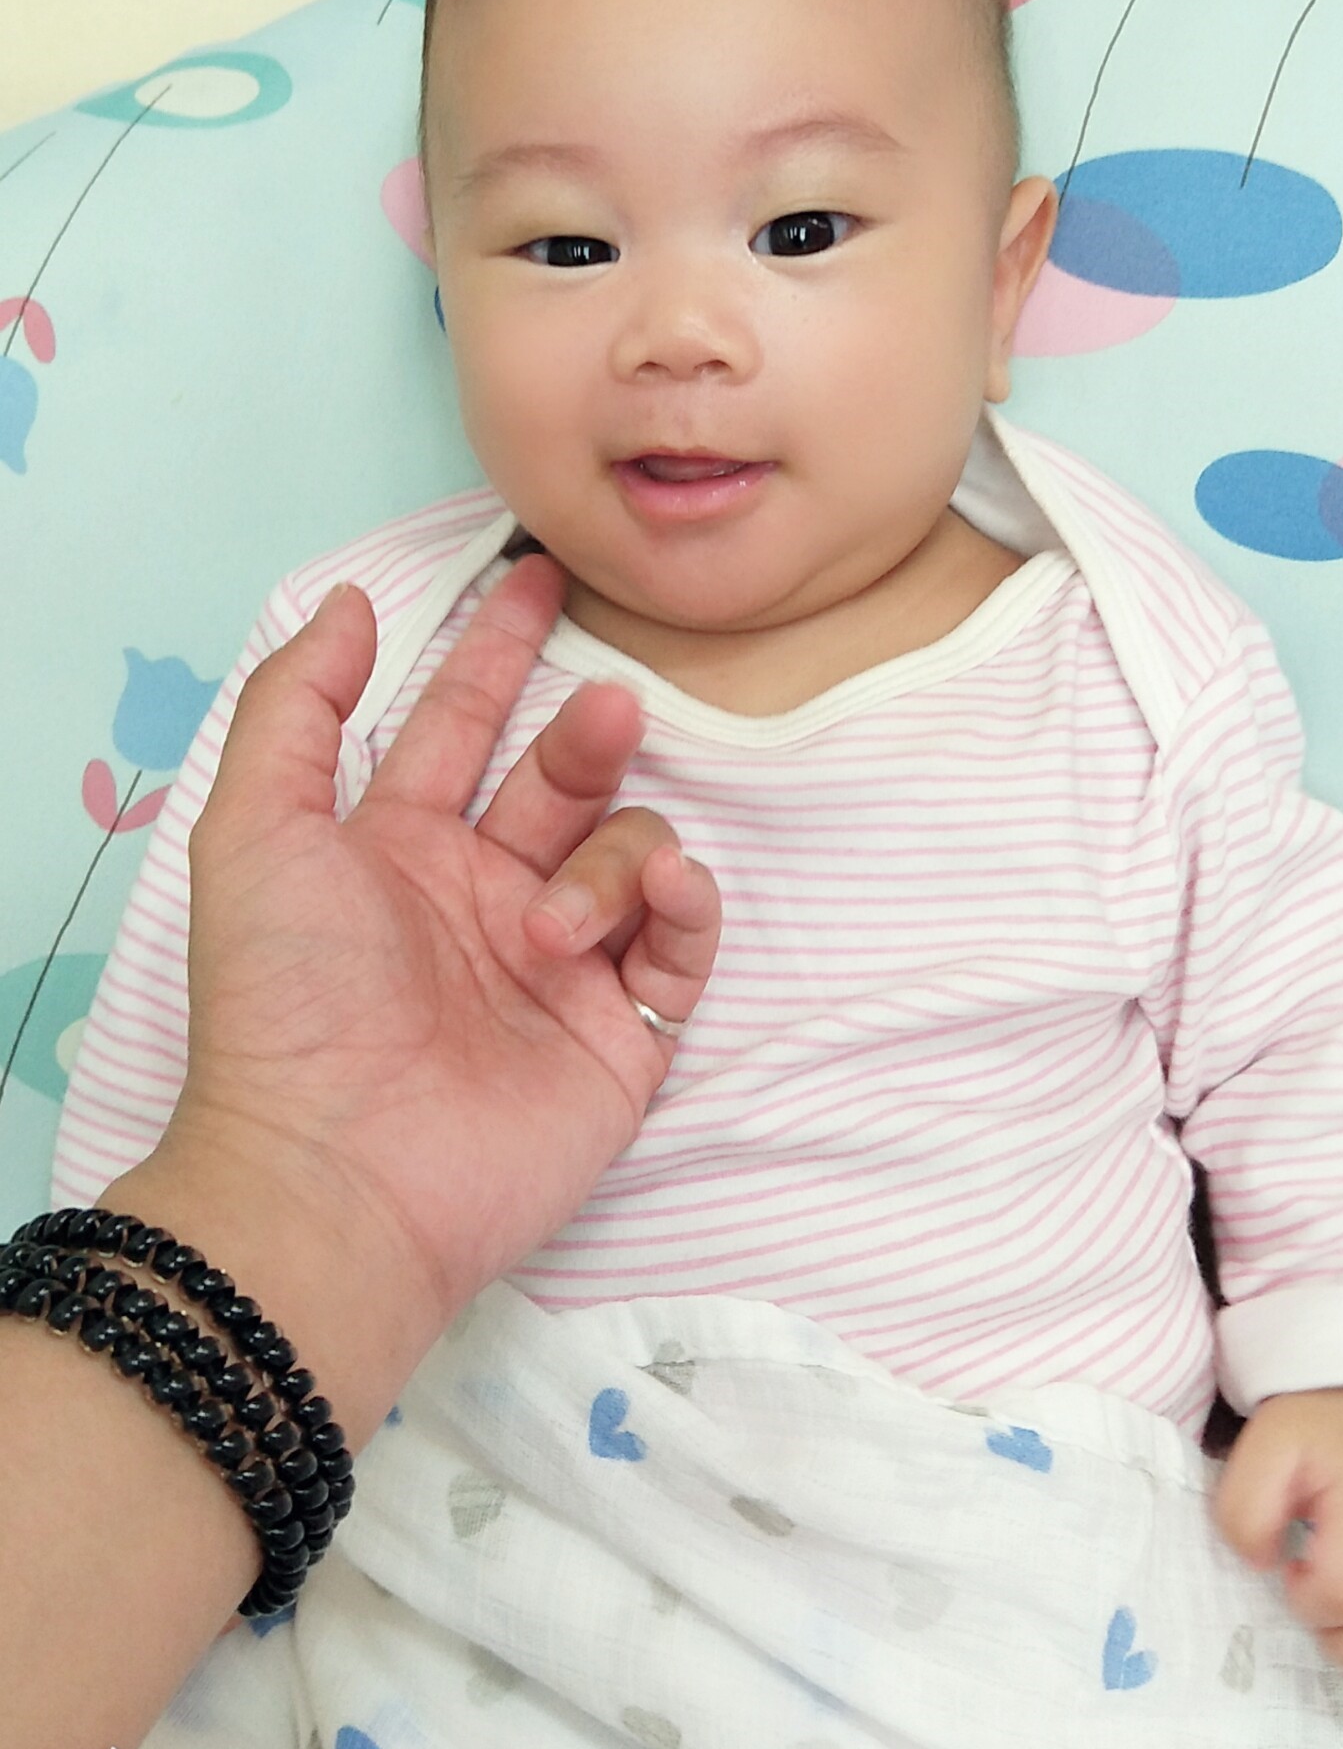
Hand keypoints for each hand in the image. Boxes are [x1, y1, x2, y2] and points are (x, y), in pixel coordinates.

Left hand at [168, 556, 720, 1340]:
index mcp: (399, 850)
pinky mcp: (622, 1033)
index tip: (542, 574)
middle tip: (605, 706)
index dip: (496, 651)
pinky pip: (683, 940)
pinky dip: (683, 905)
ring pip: (630, 849)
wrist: (340, 1174)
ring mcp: (560, 965)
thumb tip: (347, 604)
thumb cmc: (286, 1002)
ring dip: (608, 856)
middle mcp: (484, 897)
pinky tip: (659, 895)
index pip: (460, 725)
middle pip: (562, 777)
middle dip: (587, 734)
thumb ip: (296, 706)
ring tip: (553, 921)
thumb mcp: (253, 830)